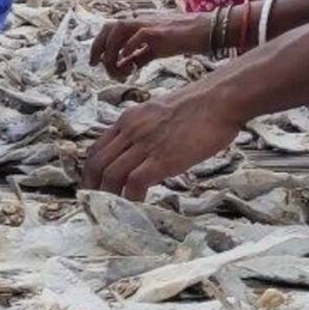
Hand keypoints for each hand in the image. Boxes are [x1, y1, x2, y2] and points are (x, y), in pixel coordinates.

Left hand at [79, 79, 244, 196]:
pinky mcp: (162, 158)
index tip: (94, 187)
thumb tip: (142, 152)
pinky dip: (131, 197)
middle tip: (97, 204)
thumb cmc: (198, 107)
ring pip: (111, 174)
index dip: (90, 172)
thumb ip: (144, 131)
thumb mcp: (158, 114)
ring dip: (109, 195)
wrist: (218, 100)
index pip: (97, 149)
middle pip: (97, 164)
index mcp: (128, 119)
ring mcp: (145, 144)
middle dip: (93, 187)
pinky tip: (138, 204)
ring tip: (115, 210)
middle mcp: (130, 131)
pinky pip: (135, 182)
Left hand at [88, 12, 210, 78]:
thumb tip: (126, 66)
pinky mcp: (158, 31)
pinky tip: (128, 62)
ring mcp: (148, 24)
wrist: (205, 31)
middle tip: (95, 65)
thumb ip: (140, 56)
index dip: (99, 45)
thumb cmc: (182, 39)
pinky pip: (138, 36)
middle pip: (109, 27)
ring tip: (114, 67)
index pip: (111, 30)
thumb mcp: (156, 49)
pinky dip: (129, 48)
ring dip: (111, 49)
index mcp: (138, 25)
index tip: (96, 63)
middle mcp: (139, 21)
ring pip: (119, 29)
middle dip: (98, 46)